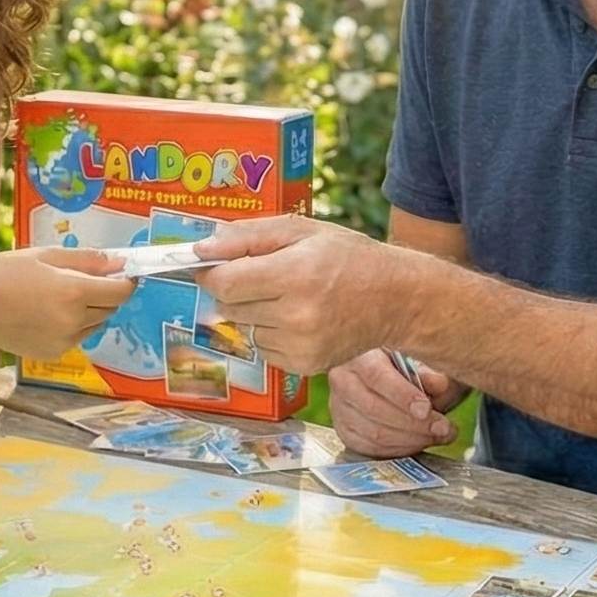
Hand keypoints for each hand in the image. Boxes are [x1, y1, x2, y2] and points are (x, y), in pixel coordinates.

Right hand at [0, 247, 134, 362]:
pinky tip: (46, 312)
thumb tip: (118, 263)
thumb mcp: (46, 256)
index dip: (126, 281)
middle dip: (105, 294)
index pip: (120, 291)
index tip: (123, 274)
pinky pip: (76, 337)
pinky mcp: (53, 353)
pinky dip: (72, 325)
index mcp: (74, 292)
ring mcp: (63, 341)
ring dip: (90, 311)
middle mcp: (73, 320)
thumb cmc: (3, 274)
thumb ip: (86, 260)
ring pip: (95, 324)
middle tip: (84, 279)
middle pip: (110, 308)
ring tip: (59, 295)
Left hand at [194, 215, 408, 373]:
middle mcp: (296, 315)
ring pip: (244, 328)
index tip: (217, 264)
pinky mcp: (304, 365)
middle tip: (267, 276)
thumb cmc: (348, 257)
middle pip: (229, 306)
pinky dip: (271, 333)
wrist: (395, 299)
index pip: (224, 283)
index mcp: (295, 274)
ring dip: (255, 312)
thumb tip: (201, 249)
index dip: (213, 272)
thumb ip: (247, 236)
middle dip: (237, 289)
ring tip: (291, 297)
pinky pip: (263, 348)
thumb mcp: (301, 230)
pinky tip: (299, 319)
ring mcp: (300, 345)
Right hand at [328, 350, 463, 456]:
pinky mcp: (345, 432)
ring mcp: (340, 409)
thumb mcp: (424, 365)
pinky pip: (371, 449)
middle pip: (374, 408)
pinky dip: (399, 450)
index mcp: (360, 355)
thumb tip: (438, 383)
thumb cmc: (409, 370)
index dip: (402, 395)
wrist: (396, 384)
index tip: (426, 409)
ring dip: (411, 439)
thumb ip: (431, 374)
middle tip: (442, 428)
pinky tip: (419, 443)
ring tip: (436, 435)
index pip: (376, 376)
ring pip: (374, 433)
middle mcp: (343, 380)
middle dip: (413, 423)